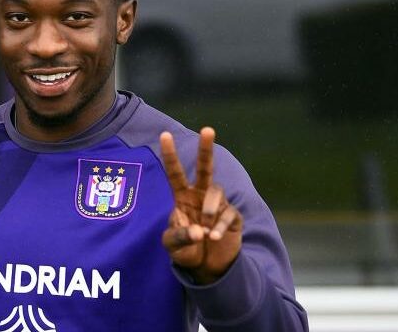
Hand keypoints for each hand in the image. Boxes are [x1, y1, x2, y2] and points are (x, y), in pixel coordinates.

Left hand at [160, 127, 242, 283]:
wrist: (207, 268)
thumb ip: (179, 236)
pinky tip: (213, 238)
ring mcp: (218, 204)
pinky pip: (228, 213)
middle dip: (206, 149)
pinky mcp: (232, 216)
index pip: (175, 173)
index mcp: (182, 197)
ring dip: (209, 210)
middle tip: (207, 129)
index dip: (170, 155)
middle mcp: (201, 196)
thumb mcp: (172, 246)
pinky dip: (220, 225)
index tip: (165, 134)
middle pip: (206, 168)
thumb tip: (197, 230)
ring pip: (216, 191)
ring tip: (204, 232)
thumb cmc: (186, 251)